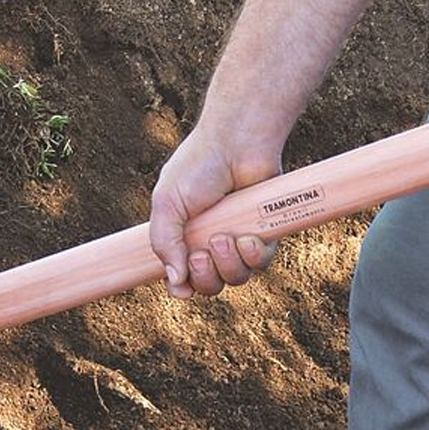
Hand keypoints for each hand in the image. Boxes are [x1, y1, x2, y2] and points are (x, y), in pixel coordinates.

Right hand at [149, 126, 280, 298]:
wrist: (236, 142)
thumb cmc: (197, 167)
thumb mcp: (167, 205)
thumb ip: (164, 245)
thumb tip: (176, 284)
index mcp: (184, 240)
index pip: (182, 281)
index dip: (182, 287)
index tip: (181, 282)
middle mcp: (210, 244)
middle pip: (210, 286)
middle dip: (206, 277)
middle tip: (202, 253)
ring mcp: (237, 241)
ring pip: (236, 279)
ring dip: (229, 265)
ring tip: (225, 237)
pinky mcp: (264, 234)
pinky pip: (260, 264)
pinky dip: (253, 256)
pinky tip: (247, 237)